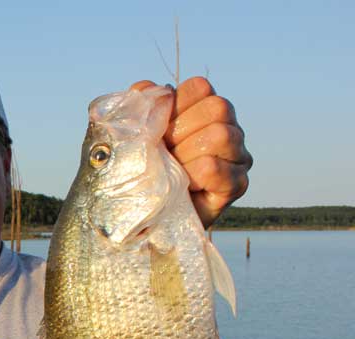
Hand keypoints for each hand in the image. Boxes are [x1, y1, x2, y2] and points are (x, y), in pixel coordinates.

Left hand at [131, 77, 252, 227]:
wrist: (146, 220)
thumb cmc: (140, 174)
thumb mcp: (130, 138)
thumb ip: (137, 109)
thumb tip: (143, 89)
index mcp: (203, 109)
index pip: (199, 87)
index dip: (174, 106)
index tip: (158, 129)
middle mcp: (228, 128)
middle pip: (216, 107)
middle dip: (181, 131)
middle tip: (165, 154)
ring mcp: (238, 156)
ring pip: (219, 135)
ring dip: (185, 155)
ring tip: (173, 172)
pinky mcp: (237, 184)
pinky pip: (214, 169)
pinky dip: (191, 176)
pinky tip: (184, 186)